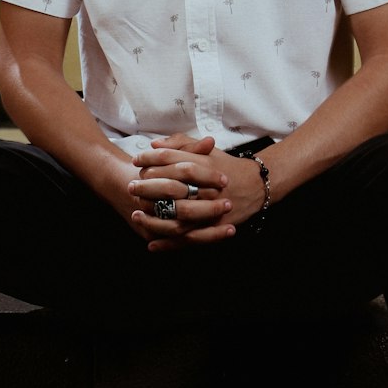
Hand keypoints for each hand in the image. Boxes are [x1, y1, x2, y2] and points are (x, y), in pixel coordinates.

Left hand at [128, 135, 264, 250]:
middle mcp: (206, 186)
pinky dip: (168, 244)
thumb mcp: (207, 150)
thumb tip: (153, 145)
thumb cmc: (226, 165)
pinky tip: (151, 244)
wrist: (256, 185)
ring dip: (154, 217)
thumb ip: (181, 143)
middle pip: (171, 187)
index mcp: (203, 164)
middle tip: (131, 187)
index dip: (150, 159)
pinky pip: (188, 238)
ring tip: (136, 215)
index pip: (171, 159)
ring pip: (177, 215)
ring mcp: (210, 209)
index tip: (135, 161)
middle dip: (147, 188)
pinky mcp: (213, 227)